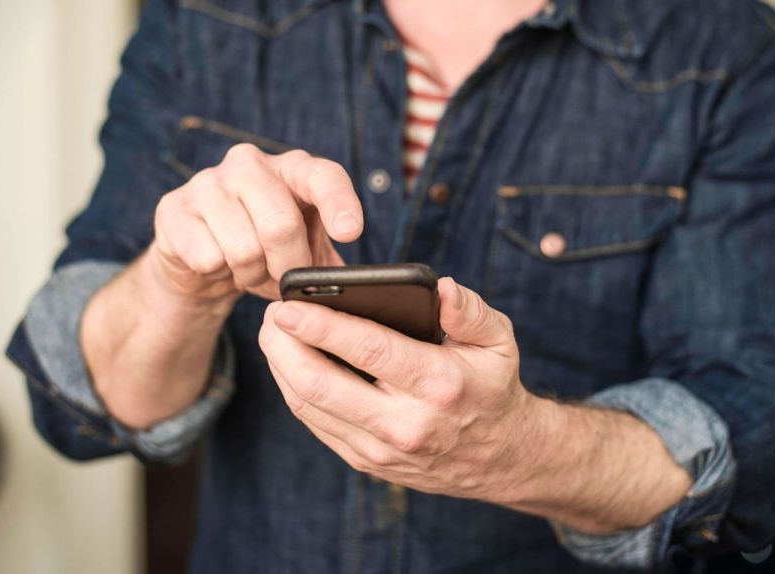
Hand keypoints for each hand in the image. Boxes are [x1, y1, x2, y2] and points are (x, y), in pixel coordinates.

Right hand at [147, 144, 362, 303]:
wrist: (204, 261)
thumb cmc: (267, 251)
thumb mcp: (306, 251)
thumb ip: (330, 262)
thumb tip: (354, 288)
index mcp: (293, 167)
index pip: (323, 176)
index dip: (339, 204)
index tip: (351, 233)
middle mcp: (249, 163)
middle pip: (281, 225)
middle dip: (288, 267)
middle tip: (285, 282)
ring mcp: (207, 182)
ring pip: (243, 248)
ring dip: (252, 276)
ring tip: (251, 272)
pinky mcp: (174, 209)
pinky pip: (208, 257)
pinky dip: (219, 274)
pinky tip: (218, 266)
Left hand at [257, 277, 546, 502]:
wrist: (502, 458)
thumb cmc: (493, 387)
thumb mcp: (499, 341)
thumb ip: (470, 311)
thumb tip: (442, 287)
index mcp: (438, 385)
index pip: (368, 350)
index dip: (320, 326)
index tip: (287, 305)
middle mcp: (405, 423)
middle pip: (320, 385)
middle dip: (283, 346)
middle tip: (271, 315)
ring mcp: (381, 449)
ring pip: (308, 406)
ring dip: (281, 367)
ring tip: (275, 333)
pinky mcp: (366, 461)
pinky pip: (315, 423)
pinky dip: (294, 389)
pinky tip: (290, 362)